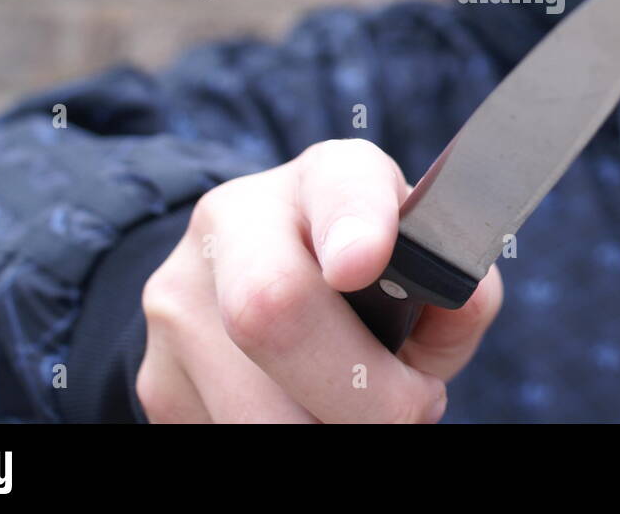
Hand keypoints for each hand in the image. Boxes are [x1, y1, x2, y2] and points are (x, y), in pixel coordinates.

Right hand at [136, 139, 502, 422]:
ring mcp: (182, 301)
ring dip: (328, 430)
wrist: (250, 279)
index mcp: (322, 179)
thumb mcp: (415, 261)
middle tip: (410, 408)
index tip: (361, 263)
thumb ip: (448, 277)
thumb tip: (459, 303)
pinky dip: (291, 440)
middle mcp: (236, 223)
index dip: (353, 224)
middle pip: (276, 314)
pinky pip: (230, 437)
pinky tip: (308, 412)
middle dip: (363, 392)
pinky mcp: (159, 379)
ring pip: (255, 408)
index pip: (339, 187)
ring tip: (357, 409)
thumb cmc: (368, 277)